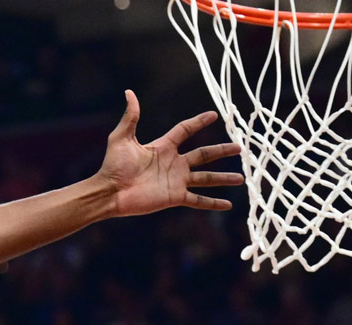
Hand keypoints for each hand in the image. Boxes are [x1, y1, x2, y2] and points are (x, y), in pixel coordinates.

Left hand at [96, 90, 242, 216]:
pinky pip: (198, 200)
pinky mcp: (175, 197)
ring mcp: (176, 181)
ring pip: (206, 178)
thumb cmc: (113, 166)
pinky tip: (228, 204)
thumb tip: (129, 92)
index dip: (199, 122)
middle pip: (204, 154)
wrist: (110, 192)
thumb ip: (131, 117)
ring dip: (223, 178)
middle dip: (222, 150)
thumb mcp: (121, 138)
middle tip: (239, 148)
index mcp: (163, 147)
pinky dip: (213, 203)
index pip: (185, 131)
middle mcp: (174, 163)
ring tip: (241, 177)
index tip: (214, 115)